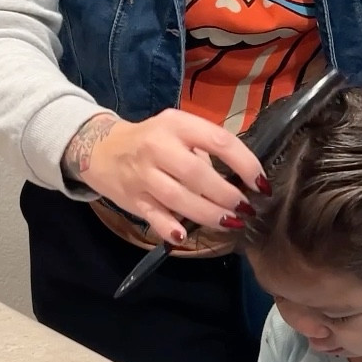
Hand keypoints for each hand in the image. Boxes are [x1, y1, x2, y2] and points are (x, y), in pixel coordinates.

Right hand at [62, 110, 265, 243]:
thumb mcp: (178, 130)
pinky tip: (183, 236)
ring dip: (208, 214)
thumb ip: (204, 149)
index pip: (218, 140)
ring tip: (230, 222)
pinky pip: (153, 216)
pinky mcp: (132, 199)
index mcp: (177, 124)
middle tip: (245, 209)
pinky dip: (168, 228)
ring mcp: (143, 174)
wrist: (100, 148)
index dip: (245, 163)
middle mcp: (158, 147)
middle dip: (226, 195)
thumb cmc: (152, 140)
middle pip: (197, 174)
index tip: (261, 184)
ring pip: (178, 198)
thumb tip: (239, 179)